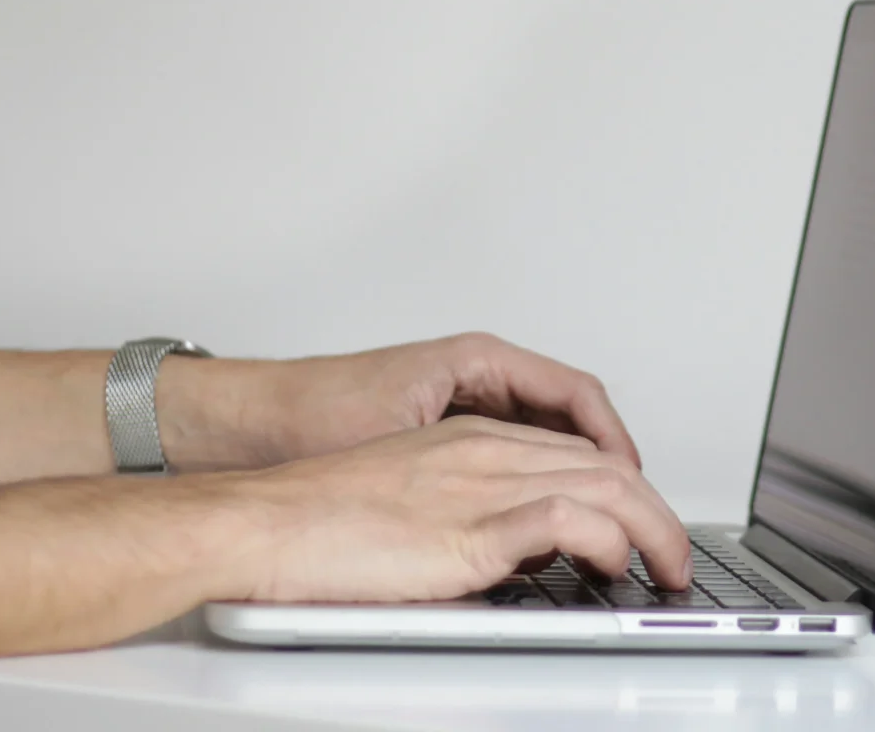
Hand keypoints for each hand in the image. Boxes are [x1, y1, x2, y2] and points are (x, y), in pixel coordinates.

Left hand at [160, 333, 640, 473]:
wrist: (242, 424)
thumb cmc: (308, 414)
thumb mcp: (405, 439)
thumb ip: (474, 464)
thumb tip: (537, 495)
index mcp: (478, 360)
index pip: (575, 393)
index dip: (612, 439)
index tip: (632, 477)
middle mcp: (477, 374)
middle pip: (569, 413)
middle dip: (604, 458)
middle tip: (628, 505)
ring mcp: (462, 400)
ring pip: (544, 434)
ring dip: (572, 470)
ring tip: (596, 513)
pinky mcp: (444, 429)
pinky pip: (512, 450)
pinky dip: (536, 479)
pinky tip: (540, 514)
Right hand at [218, 416, 692, 602]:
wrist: (262, 522)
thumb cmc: (314, 520)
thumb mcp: (410, 504)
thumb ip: (469, 516)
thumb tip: (516, 557)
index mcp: (470, 439)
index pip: (576, 449)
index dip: (623, 486)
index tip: (643, 521)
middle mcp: (486, 450)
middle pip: (605, 463)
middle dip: (657, 509)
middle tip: (675, 553)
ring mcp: (481, 484)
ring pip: (604, 485)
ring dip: (652, 529)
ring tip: (667, 567)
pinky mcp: (470, 527)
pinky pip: (567, 521)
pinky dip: (609, 540)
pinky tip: (617, 564)